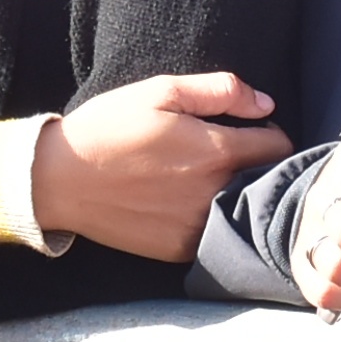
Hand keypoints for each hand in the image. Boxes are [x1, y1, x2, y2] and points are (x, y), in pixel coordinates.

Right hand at [33, 72, 291, 261]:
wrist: (59, 180)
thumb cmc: (108, 129)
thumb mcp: (160, 92)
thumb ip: (220, 91)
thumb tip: (266, 104)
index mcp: (217, 151)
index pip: (281, 147)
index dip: (271, 134)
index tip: (252, 130)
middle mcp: (215, 194)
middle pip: (270, 183)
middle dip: (262, 166)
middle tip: (234, 154)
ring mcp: (198, 227)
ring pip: (246, 213)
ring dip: (241, 196)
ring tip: (211, 180)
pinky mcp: (181, 250)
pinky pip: (218, 236)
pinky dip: (216, 221)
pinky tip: (190, 204)